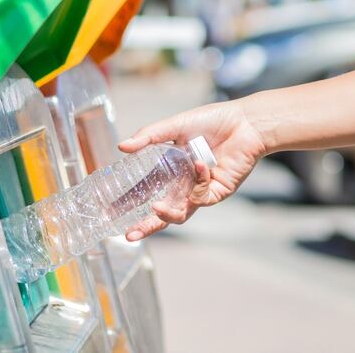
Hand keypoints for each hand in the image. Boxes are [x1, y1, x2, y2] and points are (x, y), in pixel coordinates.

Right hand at [118, 100, 266, 240]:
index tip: (110, 212)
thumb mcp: (175, 126)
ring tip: (156, 208)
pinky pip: (201, 197)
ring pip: (180, 214)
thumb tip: (122, 147)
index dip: (128, 202)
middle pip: (160, 211)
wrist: (244, 123)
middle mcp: (182, 183)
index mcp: (169, 169)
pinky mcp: (216, 192)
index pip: (145, 190)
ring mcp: (199, 190)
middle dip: (145, 226)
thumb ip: (149, 136)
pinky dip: (198, 181)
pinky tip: (200, 163)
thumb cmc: (211, 121)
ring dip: (167, 214)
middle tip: (129, 234)